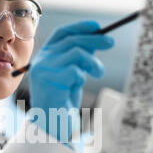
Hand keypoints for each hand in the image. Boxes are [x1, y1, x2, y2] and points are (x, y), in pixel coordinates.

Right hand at [29, 21, 114, 143]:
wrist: (51, 126)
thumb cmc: (63, 101)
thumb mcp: (73, 75)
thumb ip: (79, 59)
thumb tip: (96, 39)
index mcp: (45, 57)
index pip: (61, 33)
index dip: (79, 27)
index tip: (97, 26)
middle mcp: (41, 61)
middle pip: (71, 41)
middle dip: (94, 39)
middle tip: (111, 43)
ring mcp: (43, 70)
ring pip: (75, 53)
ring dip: (92, 62)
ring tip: (99, 73)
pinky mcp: (48, 81)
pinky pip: (74, 71)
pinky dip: (81, 76)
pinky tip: (77, 86)